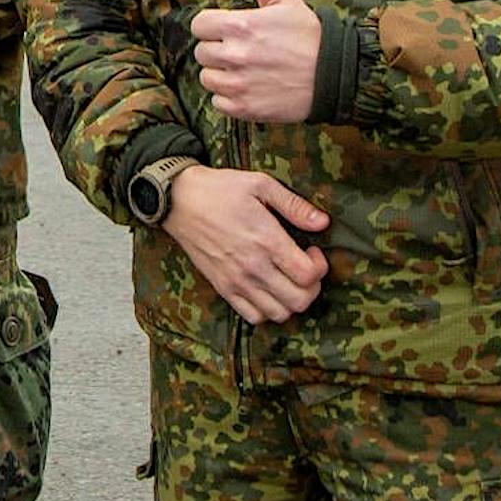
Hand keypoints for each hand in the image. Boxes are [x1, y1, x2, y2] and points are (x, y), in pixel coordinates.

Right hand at [164, 165, 329, 323]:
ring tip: (286, 280)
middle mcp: (253, 266)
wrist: (178, 199)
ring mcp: (236, 280)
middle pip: (300, 300)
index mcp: (266, 240)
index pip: (309, 275)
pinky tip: (267, 290)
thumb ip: (294, 205)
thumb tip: (323, 223)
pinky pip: (253, 317)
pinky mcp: (222, 287)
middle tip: (304, 269)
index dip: (320, 267)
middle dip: (312, 287)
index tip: (312, 252)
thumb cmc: (219, 189)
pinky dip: (267, 311)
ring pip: (279, 313)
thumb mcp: (259, 184)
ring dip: (291, 301)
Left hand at [191, 0, 320, 123]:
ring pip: (207, 78)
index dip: (212, 26)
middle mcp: (235, 55)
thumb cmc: (309, 36)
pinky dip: (229, 98)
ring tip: (245, 70)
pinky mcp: (245, 108)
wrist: (335, 76)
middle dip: (218, 50)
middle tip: (242, 51)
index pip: (199, 25)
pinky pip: (218, 102)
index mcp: (240, 25)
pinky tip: (249, 88)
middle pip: (201, 52)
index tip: (227, 30)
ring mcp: (239, 84)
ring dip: (221, 74)